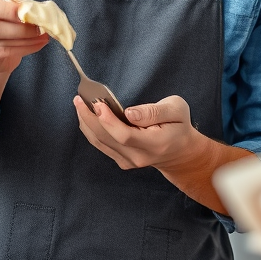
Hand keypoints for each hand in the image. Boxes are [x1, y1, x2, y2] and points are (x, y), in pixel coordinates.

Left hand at [73, 94, 256, 213]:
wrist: (181, 152)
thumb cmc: (179, 126)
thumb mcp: (177, 110)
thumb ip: (154, 112)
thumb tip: (129, 113)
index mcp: (154, 144)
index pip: (125, 135)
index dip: (108, 120)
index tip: (98, 103)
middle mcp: (139, 157)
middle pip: (107, 139)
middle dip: (90, 117)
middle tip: (80, 98)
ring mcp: (128, 161)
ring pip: (100, 142)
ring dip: (87, 122)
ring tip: (79, 102)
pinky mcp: (121, 160)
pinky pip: (101, 144)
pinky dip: (91, 129)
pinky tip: (87, 114)